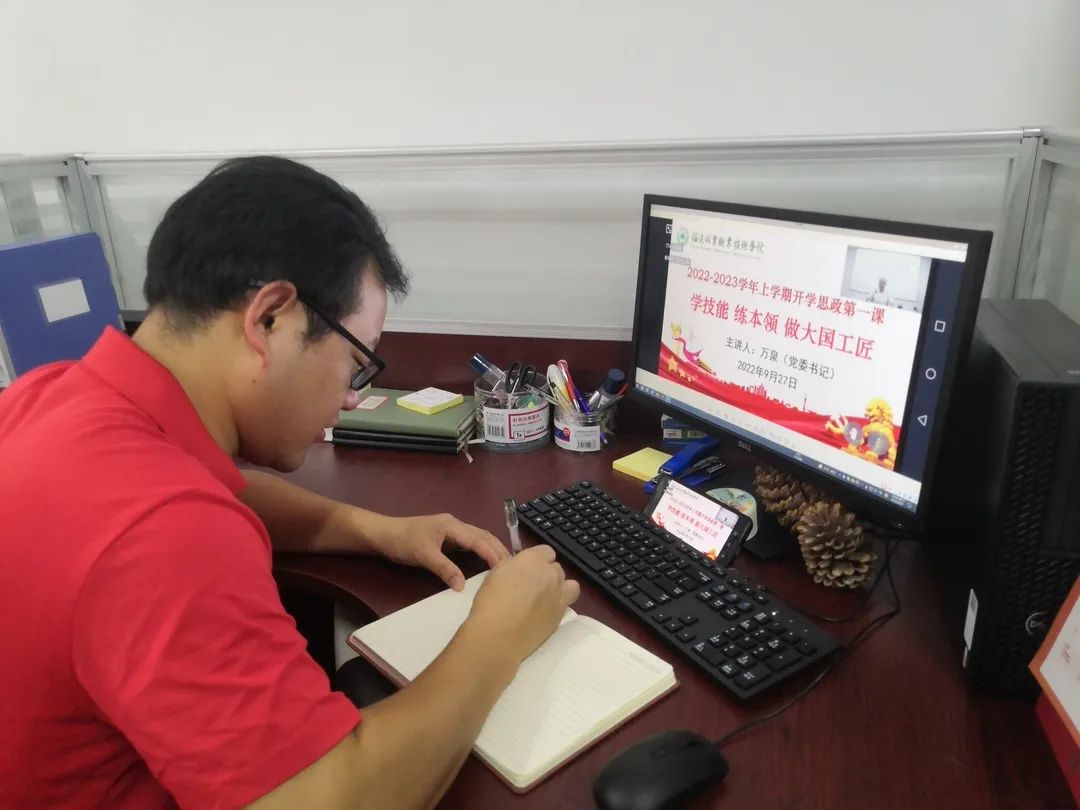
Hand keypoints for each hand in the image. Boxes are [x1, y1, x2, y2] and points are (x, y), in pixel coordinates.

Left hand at [364, 513, 509, 590]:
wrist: (382, 534)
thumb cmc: (402, 541)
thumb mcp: (423, 555)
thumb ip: (444, 569)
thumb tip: (463, 586)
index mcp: (452, 525)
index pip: (478, 540)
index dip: (493, 554)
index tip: (506, 568)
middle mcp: (455, 525)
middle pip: (483, 536)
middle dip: (499, 550)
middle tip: (515, 568)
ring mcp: (451, 530)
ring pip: (478, 538)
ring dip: (492, 550)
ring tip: (506, 565)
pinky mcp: (446, 538)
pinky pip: (470, 543)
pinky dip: (481, 551)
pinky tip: (486, 562)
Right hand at [467, 545, 579, 662]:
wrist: (498, 635)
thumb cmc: (490, 602)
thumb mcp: (496, 573)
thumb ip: (513, 566)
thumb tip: (520, 568)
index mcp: (533, 559)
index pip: (546, 551)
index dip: (538, 560)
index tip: (528, 569)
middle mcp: (551, 574)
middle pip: (556, 569)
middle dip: (546, 575)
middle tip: (532, 587)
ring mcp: (559, 594)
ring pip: (570, 585)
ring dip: (560, 588)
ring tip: (545, 599)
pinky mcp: (561, 615)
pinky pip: (566, 604)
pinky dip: (558, 606)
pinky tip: (544, 614)